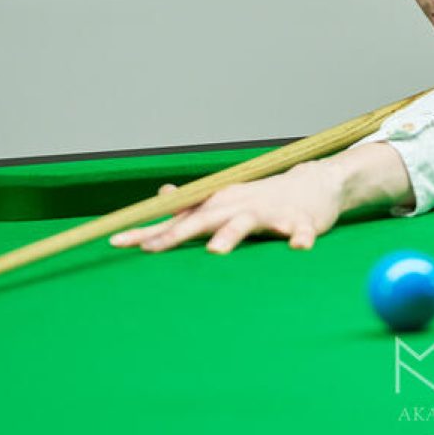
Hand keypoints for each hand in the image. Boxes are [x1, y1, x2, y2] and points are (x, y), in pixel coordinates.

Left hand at [109, 161, 343, 254]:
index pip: (179, 218)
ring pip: (247, 223)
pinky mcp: (301, 221)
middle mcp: (240, 205)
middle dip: (177, 234)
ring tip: (215, 251)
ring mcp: (270, 212)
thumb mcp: (228, 197)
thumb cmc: (267, 197)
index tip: (117, 242)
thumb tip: (162, 195)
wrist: (317, 183)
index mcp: (221, 203)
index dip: (149, 231)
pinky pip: (300, 231)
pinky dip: (298, 237)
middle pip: (203, 220)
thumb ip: (195, 204)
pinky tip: (298, 247)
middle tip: (152, 250)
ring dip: (230, 235)